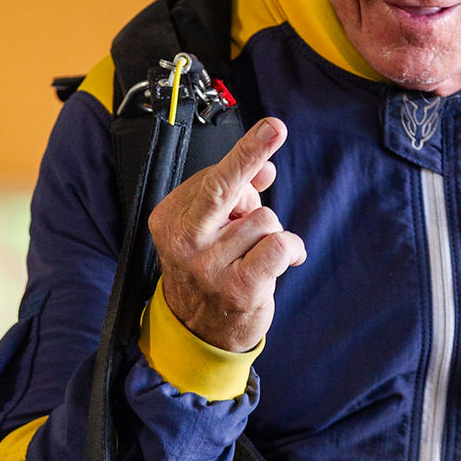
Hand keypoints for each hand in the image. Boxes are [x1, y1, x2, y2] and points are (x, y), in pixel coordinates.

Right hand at [148, 117, 305, 351]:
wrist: (200, 333)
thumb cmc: (209, 271)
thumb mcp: (213, 228)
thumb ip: (236, 193)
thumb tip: (265, 168)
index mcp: (170, 220)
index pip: (211, 176)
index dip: (246, 163)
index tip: (270, 130)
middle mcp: (185, 241)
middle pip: (224, 185)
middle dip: (250, 152)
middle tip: (275, 128)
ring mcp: (210, 267)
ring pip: (264, 219)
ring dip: (272, 232)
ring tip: (257, 255)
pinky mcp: (240, 289)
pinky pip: (280, 245)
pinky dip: (291, 249)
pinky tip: (285, 261)